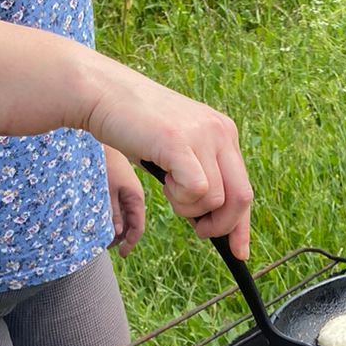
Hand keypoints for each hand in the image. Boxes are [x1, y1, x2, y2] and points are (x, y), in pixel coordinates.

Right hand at [82, 61, 252, 258]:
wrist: (102, 93)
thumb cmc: (134, 127)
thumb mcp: (177, 153)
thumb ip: (198, 178)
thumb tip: (209, 221)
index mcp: (224, 133)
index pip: (244, 189)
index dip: (242, 226)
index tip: (239, 252)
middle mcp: (220, 132)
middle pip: (241, 198)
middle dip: (220, 225)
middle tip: (198, 229)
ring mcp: (202, 135)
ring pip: (214, 200)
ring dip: (188, 208)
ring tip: (167, 186)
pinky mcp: (180, 142)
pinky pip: (198, 190)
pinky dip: (180, 198)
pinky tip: (164, 181)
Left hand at [104, 146, 145, 254]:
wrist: (103, 142)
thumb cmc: (104, 165)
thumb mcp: (107, 190)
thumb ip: (112, 212)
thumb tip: (116, 234)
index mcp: (135, 198)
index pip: (137, 227)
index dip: (130, 243)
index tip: (121, 254)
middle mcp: (134, 198)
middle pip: (130, 225)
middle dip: (119, 238)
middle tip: (103, 246)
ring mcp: (127, 194)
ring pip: (123, 218)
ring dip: (113, 228)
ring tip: (99, 236)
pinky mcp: (119, 190)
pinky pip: (118, 209)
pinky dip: (110, 218)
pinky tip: (99, 222)